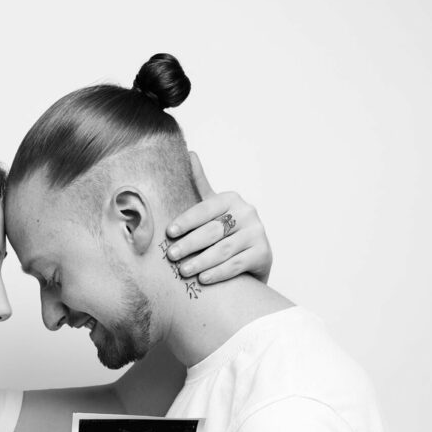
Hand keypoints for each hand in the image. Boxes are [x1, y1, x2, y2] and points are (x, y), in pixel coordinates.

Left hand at [164, 153, 272, 285]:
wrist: (251, 259)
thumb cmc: (225, 232)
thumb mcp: (212, 210)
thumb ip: (200, 185)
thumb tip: (189, 152)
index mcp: (232, 199)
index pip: (205, 209)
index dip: (186, 220)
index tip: (169, 233)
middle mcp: (248, 213)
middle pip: (213, 230)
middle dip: (190, 244)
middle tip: (171, 255)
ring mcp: (257, 233)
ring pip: (223, 249)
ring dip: (201, 261)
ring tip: (183, 271)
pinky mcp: (263, 253)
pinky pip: (236, 265)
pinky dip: (218, 273)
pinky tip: (203, 279)